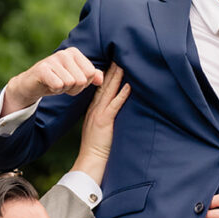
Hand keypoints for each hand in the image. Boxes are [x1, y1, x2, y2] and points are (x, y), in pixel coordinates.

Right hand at [2, 47, 103, 114]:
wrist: (33, 84)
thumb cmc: (57, 80)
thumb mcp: (76, 77)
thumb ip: (91, 76)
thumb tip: (101, 79)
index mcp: (75, 53)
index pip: (91, 73)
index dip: (83, 84)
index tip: (72, 81)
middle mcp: (64, 53)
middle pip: (82, 80)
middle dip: (73, 88)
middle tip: (62, 84)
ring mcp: (53, 59)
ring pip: (70, 83)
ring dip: (63, 89)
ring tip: (55, 83)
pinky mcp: (42, 69)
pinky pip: (58, 85)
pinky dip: (55, 90)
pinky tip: (48, 85)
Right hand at [70, 62, 129, 185]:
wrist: (90, 162)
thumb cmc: (97, 150)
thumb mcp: (99, 130)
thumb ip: (105, 119)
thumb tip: (112, 113)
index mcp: (93, 111)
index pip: (100, 89)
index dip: (106, 75)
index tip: (112, 62)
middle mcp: (95, 110)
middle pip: (104, 86)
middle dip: (111, 70)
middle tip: (118, 55)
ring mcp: (99, 115)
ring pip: (108, 92)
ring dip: (116, 78)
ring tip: (123, 64)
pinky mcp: (105, 122)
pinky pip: (114, 106)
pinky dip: (121, 96)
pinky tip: (128, 86)